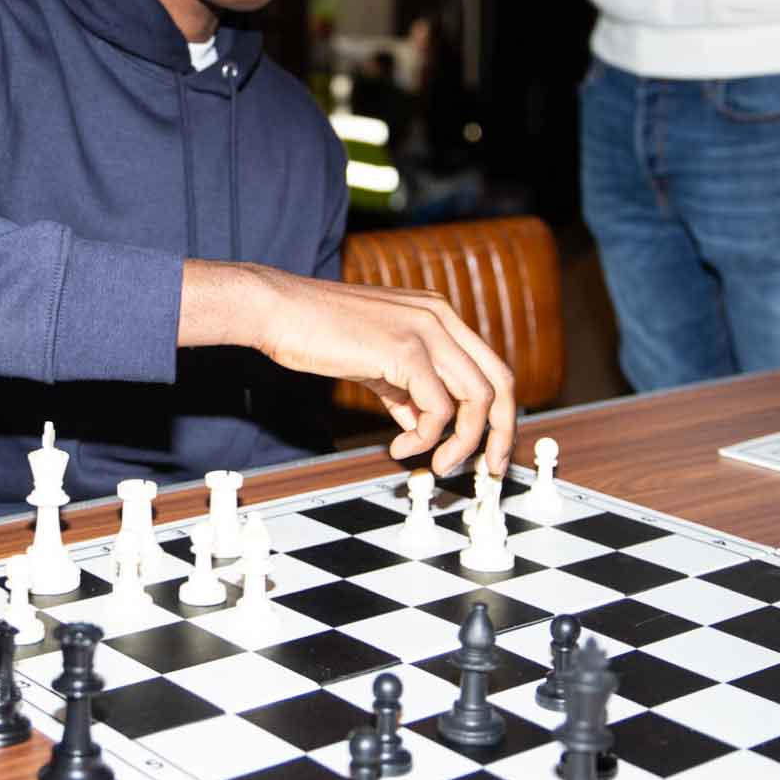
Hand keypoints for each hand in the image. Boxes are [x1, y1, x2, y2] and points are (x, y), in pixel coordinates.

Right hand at [182, 261, 517, 475]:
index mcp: (438, 315)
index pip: (490, 367)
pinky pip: (437, 408)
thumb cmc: (316, 332)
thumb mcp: (374, 361)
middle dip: (501, 433)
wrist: (278, 311)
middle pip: (500, 383)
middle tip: (490, 469)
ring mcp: (426, 331)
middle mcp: (441, 317)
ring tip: (438, 464)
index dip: (499, 413)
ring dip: (463, 442)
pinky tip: (401, 446)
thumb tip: (422, 425)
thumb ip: (404, 390)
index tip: (490, 449)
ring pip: (477, 398)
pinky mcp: (405, 350)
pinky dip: (426, 437)